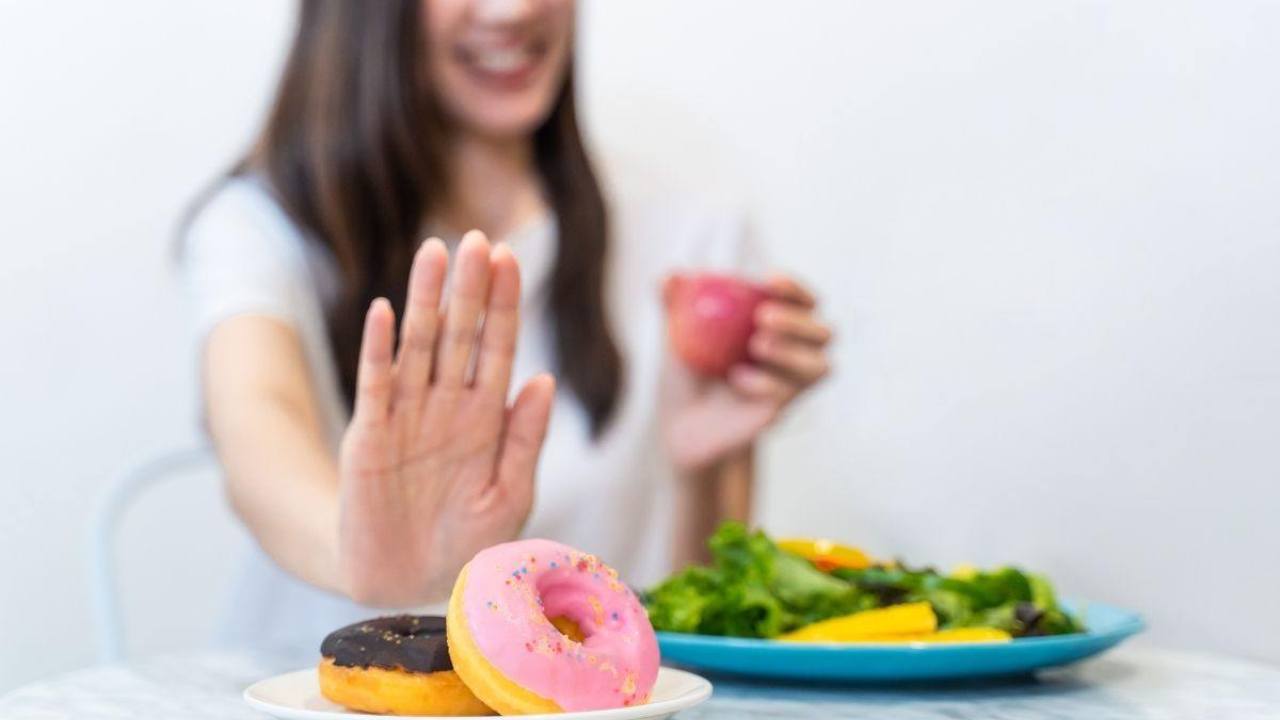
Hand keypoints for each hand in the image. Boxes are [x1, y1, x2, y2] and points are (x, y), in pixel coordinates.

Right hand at [337, 231, 555, 605]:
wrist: (407, 582)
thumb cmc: (465, 540)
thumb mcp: (509, 494)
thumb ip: (525, 439)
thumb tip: (545, 378)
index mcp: (486, 416)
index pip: (497, 347)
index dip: (504, 304)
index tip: (511, 258)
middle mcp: (447, 405)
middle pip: (461, 334)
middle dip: (469, 288)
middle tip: (477, 239)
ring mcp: (407, 416)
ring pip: (419, 346)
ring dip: (425, 300)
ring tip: (434, 252)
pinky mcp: (370, 436)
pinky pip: (375, 385)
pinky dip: (379, 349)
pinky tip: (383, 311)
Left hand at [663, 274, 830, 471]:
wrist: (682, 424)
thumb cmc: (686, 372)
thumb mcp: (675, 335)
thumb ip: (674, 304)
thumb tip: (670, 275)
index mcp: (778, 326)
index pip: (803, 301)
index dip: (795, 289)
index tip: (770, 279)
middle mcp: (794, 355)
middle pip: (824, 332)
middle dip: (799, 321)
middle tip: (763, 317)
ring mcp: (791, 387)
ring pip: (820, 366)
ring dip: (793, 352)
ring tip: (756, 346)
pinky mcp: (780, 411)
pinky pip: (788, 395)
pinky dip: (766, 383)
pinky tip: (737, 379)